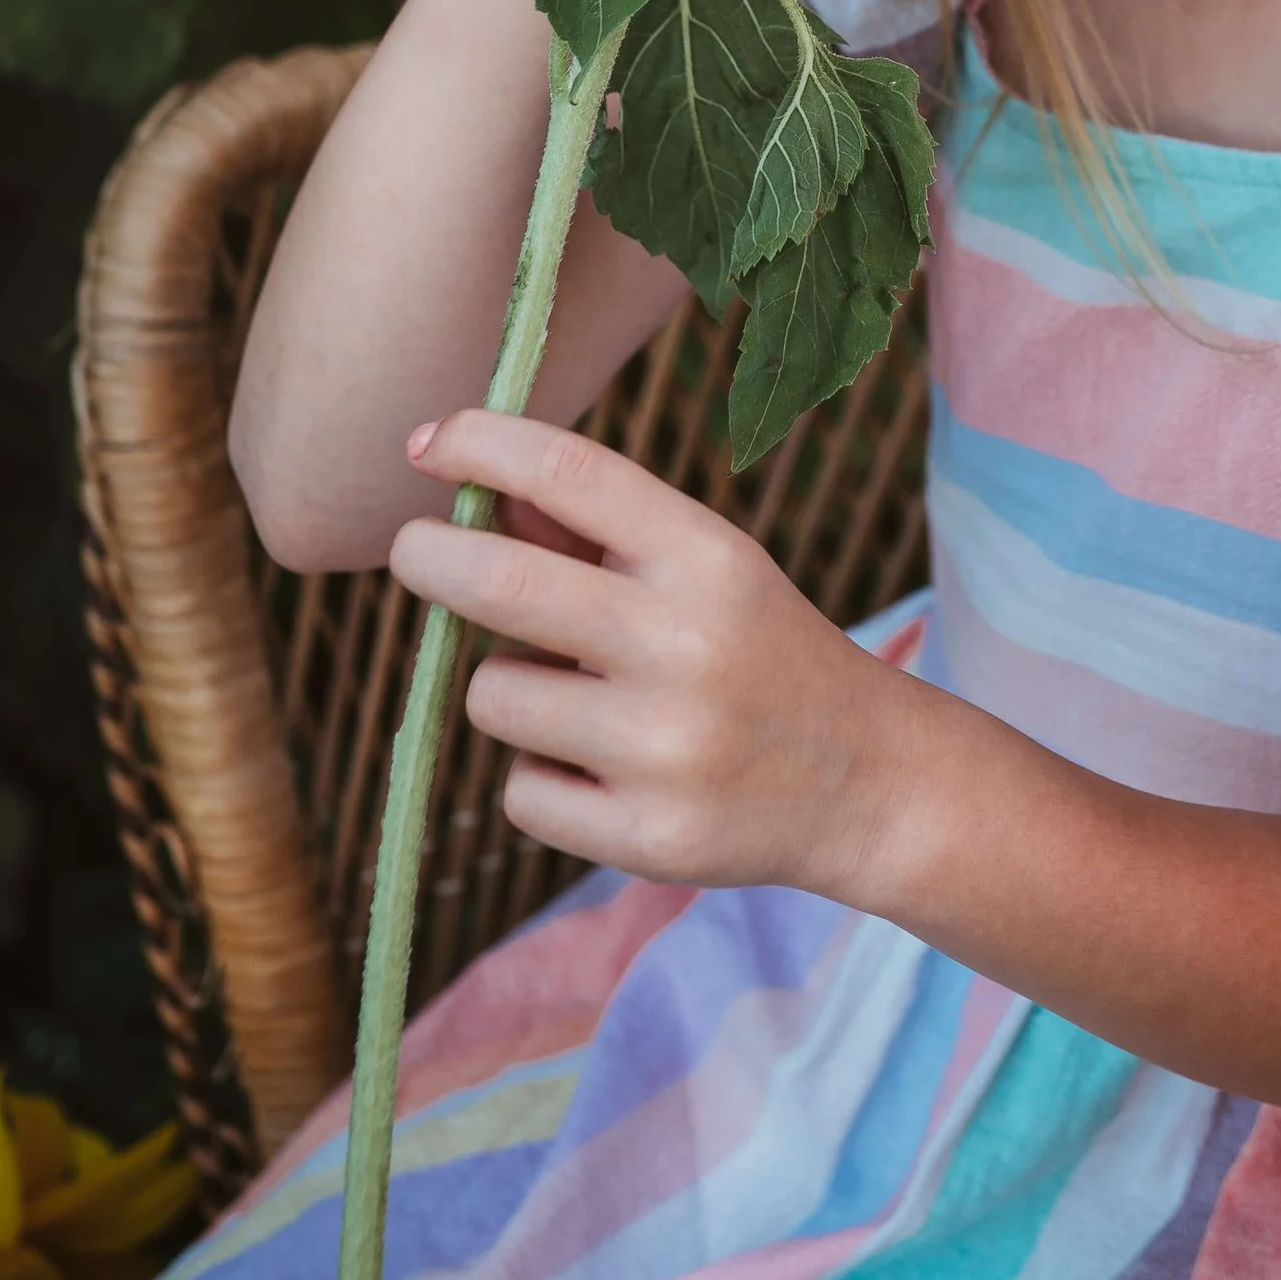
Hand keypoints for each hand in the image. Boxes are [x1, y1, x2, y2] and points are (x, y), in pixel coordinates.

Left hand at [391, 409, 907, 896]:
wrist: (864, 780)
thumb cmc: (756, 649)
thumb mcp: (701, 567)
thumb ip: (590, 531)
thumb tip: (471, 494)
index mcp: (706, 558)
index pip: (570, 474)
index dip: (481, 445)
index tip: (426, 442)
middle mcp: (687, 645)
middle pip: (499, 582)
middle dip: (430, 557)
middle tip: (416, 551)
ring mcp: (665, 749)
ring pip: (495, 697)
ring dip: (509, 690)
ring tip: (580, 702)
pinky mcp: (647, 837)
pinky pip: (519, 792)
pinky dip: (543, 779)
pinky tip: (607, 775)